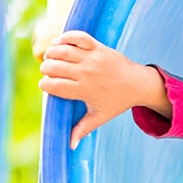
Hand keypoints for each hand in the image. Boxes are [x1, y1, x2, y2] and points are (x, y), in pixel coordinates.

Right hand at [39, 30, 171, 148]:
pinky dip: (64, 37)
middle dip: (46, 69)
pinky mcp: (98, 46)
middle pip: (52, 66)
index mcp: (83, 90)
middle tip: (50, 72)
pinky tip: (59, 43)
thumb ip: (82, 129)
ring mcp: (92, 58)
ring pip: (61, 50)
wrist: (138, 84)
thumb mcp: (99, 116)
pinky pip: (76, 36)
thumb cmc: (117, 101)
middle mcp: (86, 73)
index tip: (48, 86)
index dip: (45, 85)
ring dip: (51, 53)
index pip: (51, 85)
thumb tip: (70, 146)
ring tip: (52, 58)